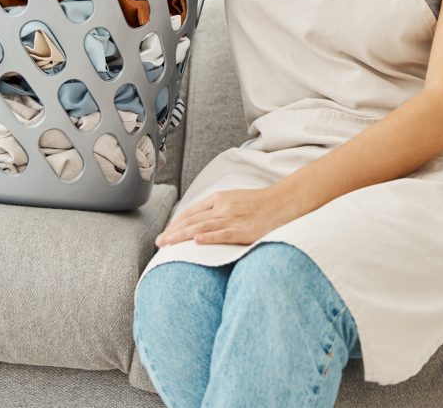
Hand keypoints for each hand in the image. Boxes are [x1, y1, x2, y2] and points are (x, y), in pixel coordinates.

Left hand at [155, 187, 298, 247]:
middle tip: (158, 243)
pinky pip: (222, 234)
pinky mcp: (244, 230)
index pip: (191, 211)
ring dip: (181, 236)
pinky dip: (208, 237)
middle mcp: (222, 206)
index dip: (175, 223)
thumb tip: (201, 224)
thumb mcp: (235, 200)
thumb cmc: (261, 204)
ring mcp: (233, 218)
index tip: (165, 233)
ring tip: (167, 245)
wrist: (284, 202)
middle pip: (192, 220)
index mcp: (219, 198)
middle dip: (173, 231)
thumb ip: (218, 209)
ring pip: (201, 227)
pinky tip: (195, 242)